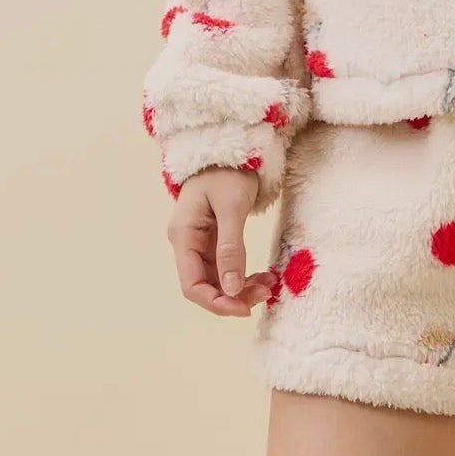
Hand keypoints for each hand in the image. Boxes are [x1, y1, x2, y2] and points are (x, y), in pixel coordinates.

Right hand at [166, 166, 274, 316]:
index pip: (192, 285)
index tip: (245, 309)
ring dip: (242, 287)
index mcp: (183, 236)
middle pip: (205, 285)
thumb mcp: (232, 207)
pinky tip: (263, 275)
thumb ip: (231, 248)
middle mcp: (187, 243)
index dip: (216, 303)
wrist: (229, 146)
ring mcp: (199, 242)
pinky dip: (243, 274)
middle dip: (234, 295)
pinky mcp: (213, 239)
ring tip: (270, 284)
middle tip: (267, 293)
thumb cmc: (228, 171)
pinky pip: (225, 266)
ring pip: (217, 279)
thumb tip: (232, 289)